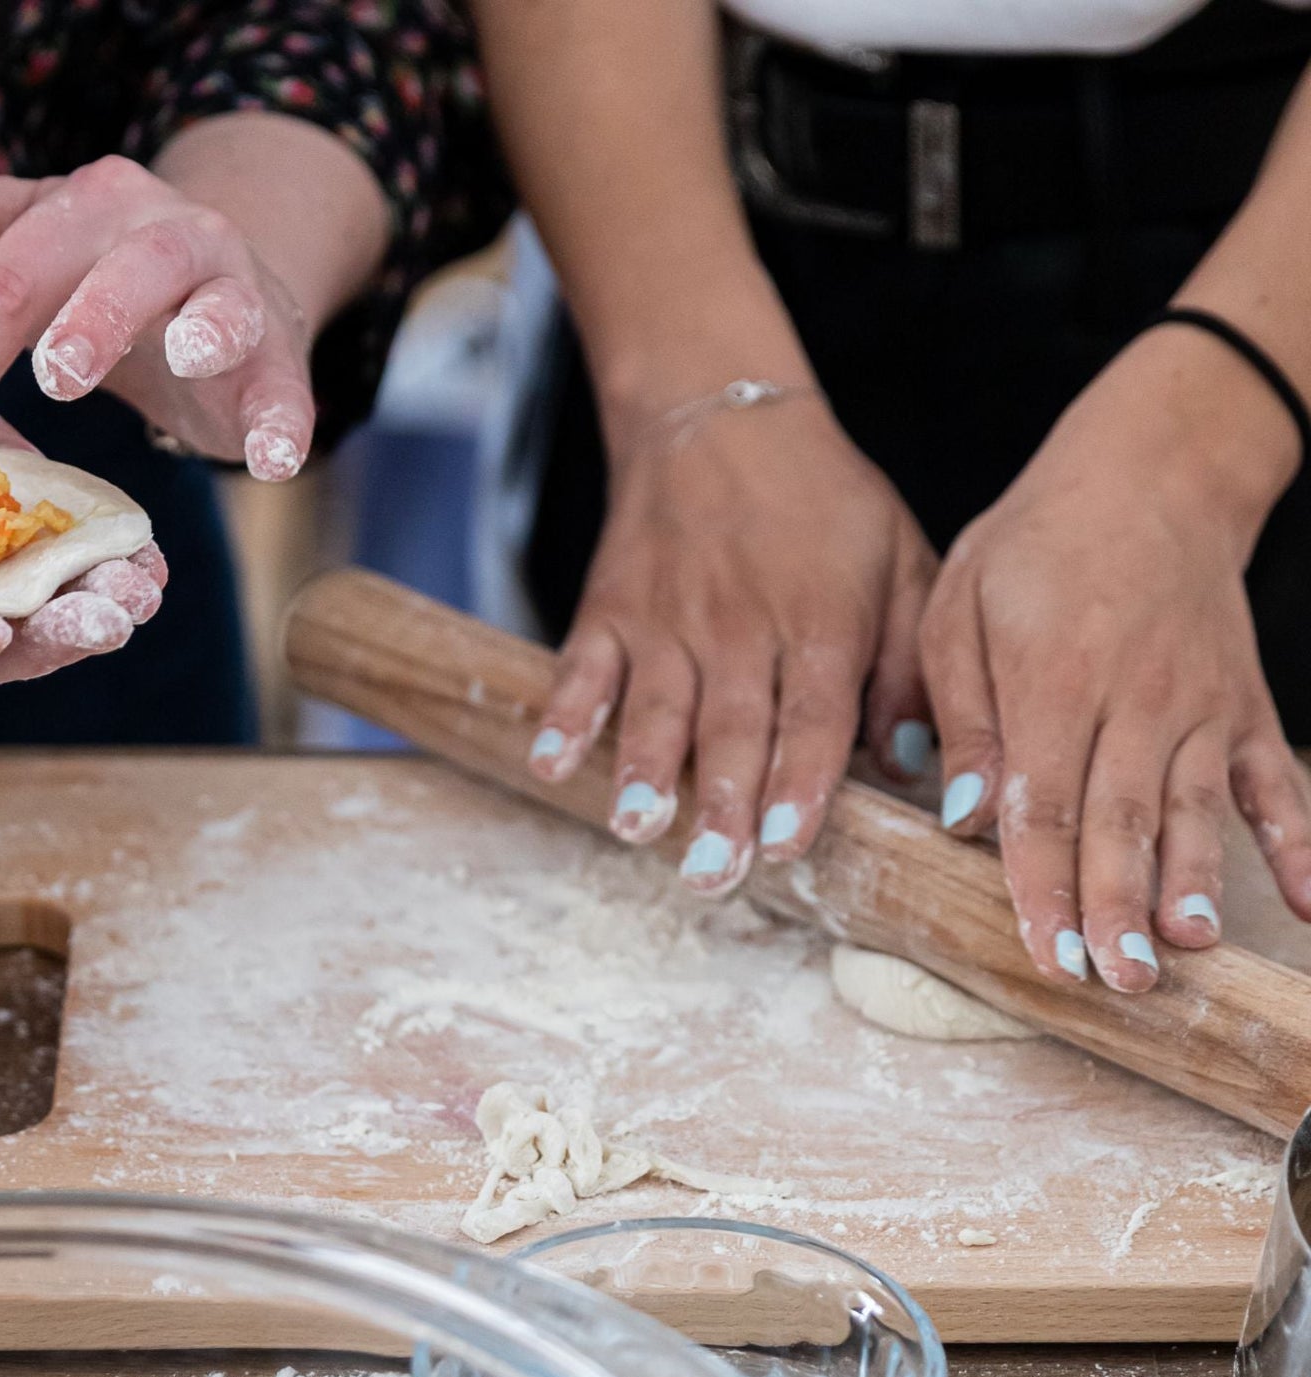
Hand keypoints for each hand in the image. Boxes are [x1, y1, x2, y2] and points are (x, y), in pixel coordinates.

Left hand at [0, 114, 315, 481]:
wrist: (215, 292)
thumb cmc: (89, 275)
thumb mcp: (12, 236)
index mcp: (88, 206)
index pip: (10, 275)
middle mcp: (165, 233)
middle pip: (123, 271)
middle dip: (91, 320)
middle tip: (53, 377)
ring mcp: (229, 291)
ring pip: (219, 305)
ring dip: (203, 333)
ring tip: (184, 359)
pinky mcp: (276, 359)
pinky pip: (286, 389)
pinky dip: (285, 423)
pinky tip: (273, 462)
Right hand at [530, 390, 936, 891]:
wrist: (723, 416)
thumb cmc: (824, 506)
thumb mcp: (901, 563)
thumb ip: (908, 666)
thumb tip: (914, 765)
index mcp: (823, 620)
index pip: (813, 714)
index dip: (800, 780)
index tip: (789, 842)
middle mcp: (742, 625)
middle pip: (731, 726)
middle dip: (721, 802)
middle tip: (717, 872)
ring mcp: (667, 620)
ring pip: (656, 706)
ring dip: (642, 772)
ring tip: (637, 829)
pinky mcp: (609, 611)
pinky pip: (582, 668)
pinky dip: (564, 715)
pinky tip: (550, 763)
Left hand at [920, 324, 1310, 989]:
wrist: (1150, 474)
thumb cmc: (1035, 549)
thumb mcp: (961, 611)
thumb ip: (964, 716)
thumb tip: (964, 814)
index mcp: (1054, 682)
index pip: (1045, 805)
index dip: (1045, 887)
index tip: (1048, 956)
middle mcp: (1135, 702)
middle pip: (1122, 822)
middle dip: (1119, 907)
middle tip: (1120, 980)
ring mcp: (1199, 708)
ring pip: (1195, 810)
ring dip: (1195, 881)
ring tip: (1191, 946)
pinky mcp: (1244, 708)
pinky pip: (1274, 782)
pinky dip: (1297, 841)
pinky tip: (1307, 904)